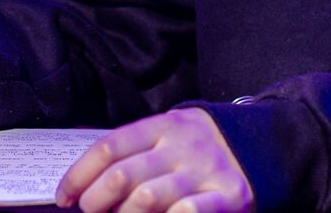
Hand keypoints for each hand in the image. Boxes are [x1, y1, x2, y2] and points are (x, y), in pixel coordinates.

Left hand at [55, 107, 253, 212]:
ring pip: (147, 198)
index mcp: (164, 126)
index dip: (79, 174)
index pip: (109, 147)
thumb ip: (134, 150)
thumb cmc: (201, 149)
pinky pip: (189, 212)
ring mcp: (206, 170)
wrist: (267, 146)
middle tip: (90, 212)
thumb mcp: (170, 135)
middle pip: (122, 175)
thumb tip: (84, 178)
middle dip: (95, 201)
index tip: (63, 196)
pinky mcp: (230, 195)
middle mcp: (183, 145)